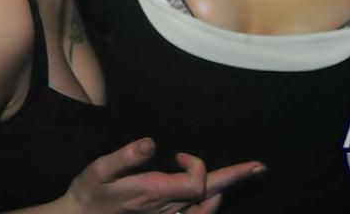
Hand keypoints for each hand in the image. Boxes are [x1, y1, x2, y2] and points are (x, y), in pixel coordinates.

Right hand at [62, 137, 264, 213]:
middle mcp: (166, 210)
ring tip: (243, 174)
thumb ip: (125, 157)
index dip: (197, 165)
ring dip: (224, 190)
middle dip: (235, 177)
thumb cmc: (90, 194)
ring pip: (205, 209)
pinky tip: (213, 195)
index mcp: (154, 194)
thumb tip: (151, 142)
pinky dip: (208, 204)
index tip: (180, 153)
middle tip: (259, 167)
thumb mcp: (99, 170)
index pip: (197, 184)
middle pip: (209, 195)